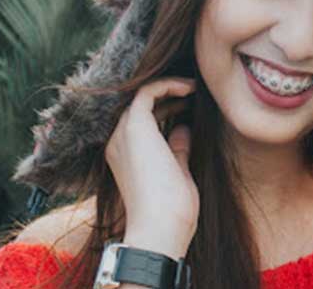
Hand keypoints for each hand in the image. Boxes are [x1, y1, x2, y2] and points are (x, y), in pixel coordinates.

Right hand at [105, 77, 197, 256]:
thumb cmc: (172, 210)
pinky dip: (168, 85)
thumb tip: (183, 128)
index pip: (144, 122)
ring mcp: (123, 133)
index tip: (191, 105)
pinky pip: (147, 92)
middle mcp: (118, 142)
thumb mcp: (177, 172)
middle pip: (141, 107)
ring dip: (168, 88)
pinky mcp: (134, 125)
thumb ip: (177, 149)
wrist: (161, 226)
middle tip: (194, 92)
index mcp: (125, 156)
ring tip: (193, 86)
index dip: (167, 109)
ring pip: (142, 96)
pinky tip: (188, 87)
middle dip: (168, 96)